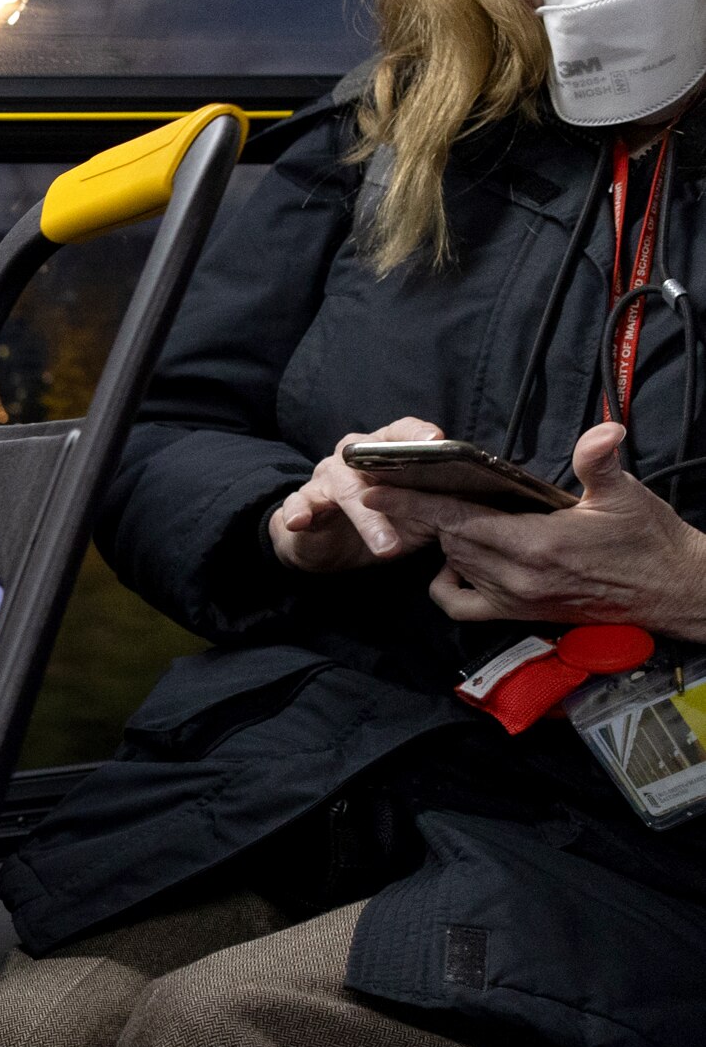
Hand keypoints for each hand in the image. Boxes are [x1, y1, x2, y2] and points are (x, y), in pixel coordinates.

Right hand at [269, 416, 447, 571]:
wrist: (325, 545)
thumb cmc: (377, 520)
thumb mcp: (414, 515)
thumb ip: (438, 504)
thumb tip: (483, 501)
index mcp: (380, 453)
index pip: (399, 433)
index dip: (417, 433)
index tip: (437, 440)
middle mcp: (350, 458)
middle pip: (368, 455)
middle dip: (390, 470)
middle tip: (417, 490)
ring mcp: (324, 479)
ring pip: (344, 490)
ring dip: (366, 518)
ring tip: (386, 547)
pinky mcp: (302, 503)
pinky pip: (297, 504)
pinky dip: (298, 512)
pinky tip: (300, 522)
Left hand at [362, 423, 705, 634]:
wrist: (672, 592)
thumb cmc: (648, 539)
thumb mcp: (625, 495)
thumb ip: (601, 463)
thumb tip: (603, 431)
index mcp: (536, 544)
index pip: (456, 518)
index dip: (412, 502)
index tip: (374, 488)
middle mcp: (517, 576)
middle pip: (447, 540)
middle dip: (419, 514)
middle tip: (393, 488)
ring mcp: (515, 598)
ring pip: (454, 565)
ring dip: (439, 540)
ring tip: (426, 513)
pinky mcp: (520, 614)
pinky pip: (463, 605)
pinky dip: (449, 583)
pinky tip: (455, 562)